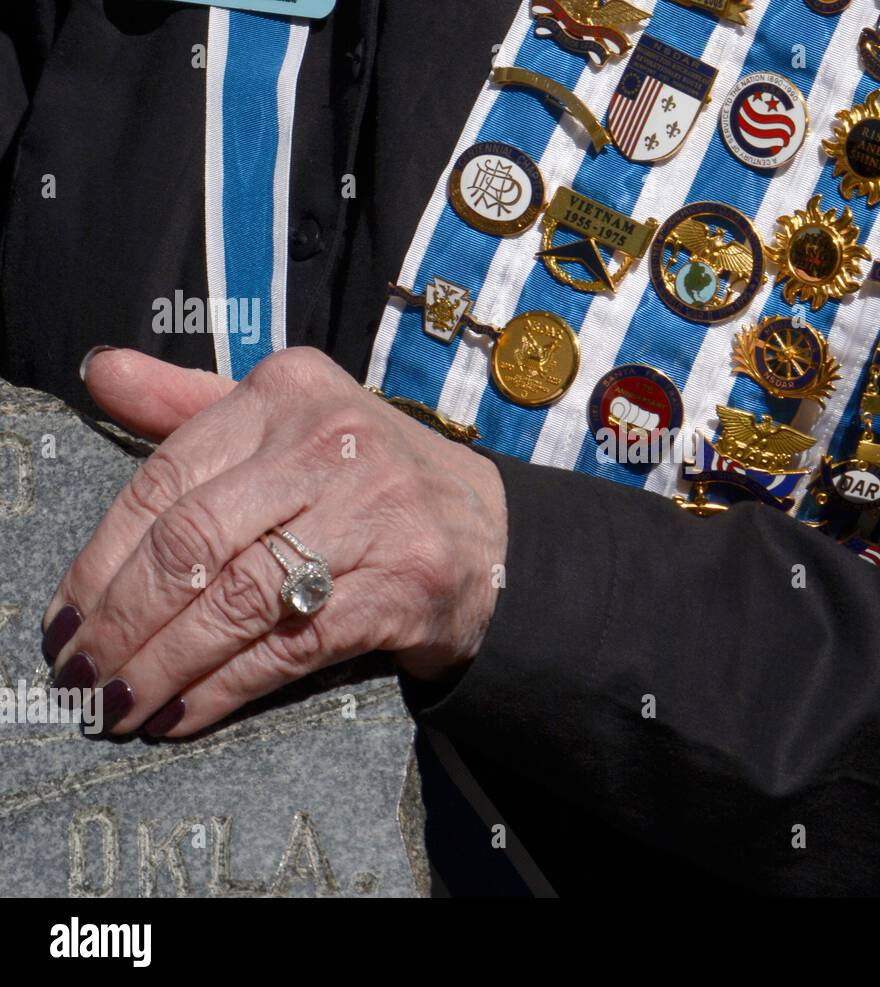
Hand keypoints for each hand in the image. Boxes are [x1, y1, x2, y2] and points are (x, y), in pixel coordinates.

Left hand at [41, 347, 506, 736]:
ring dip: (162, 665)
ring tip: (118, 705)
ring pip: (235, 600)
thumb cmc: (370, 479)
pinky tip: (184, 713)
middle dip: (121, 620)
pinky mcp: (401, 587)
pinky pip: (290, 646)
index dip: (100, 559)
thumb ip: (193, 402)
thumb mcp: (292, 420)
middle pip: (193, 541)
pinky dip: (224, 688)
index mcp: (290, 392)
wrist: (492, 533)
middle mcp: (331, 445)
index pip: (168, 477)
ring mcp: (372, 516)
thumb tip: (98, 371)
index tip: (65, 618)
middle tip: (80, 675)